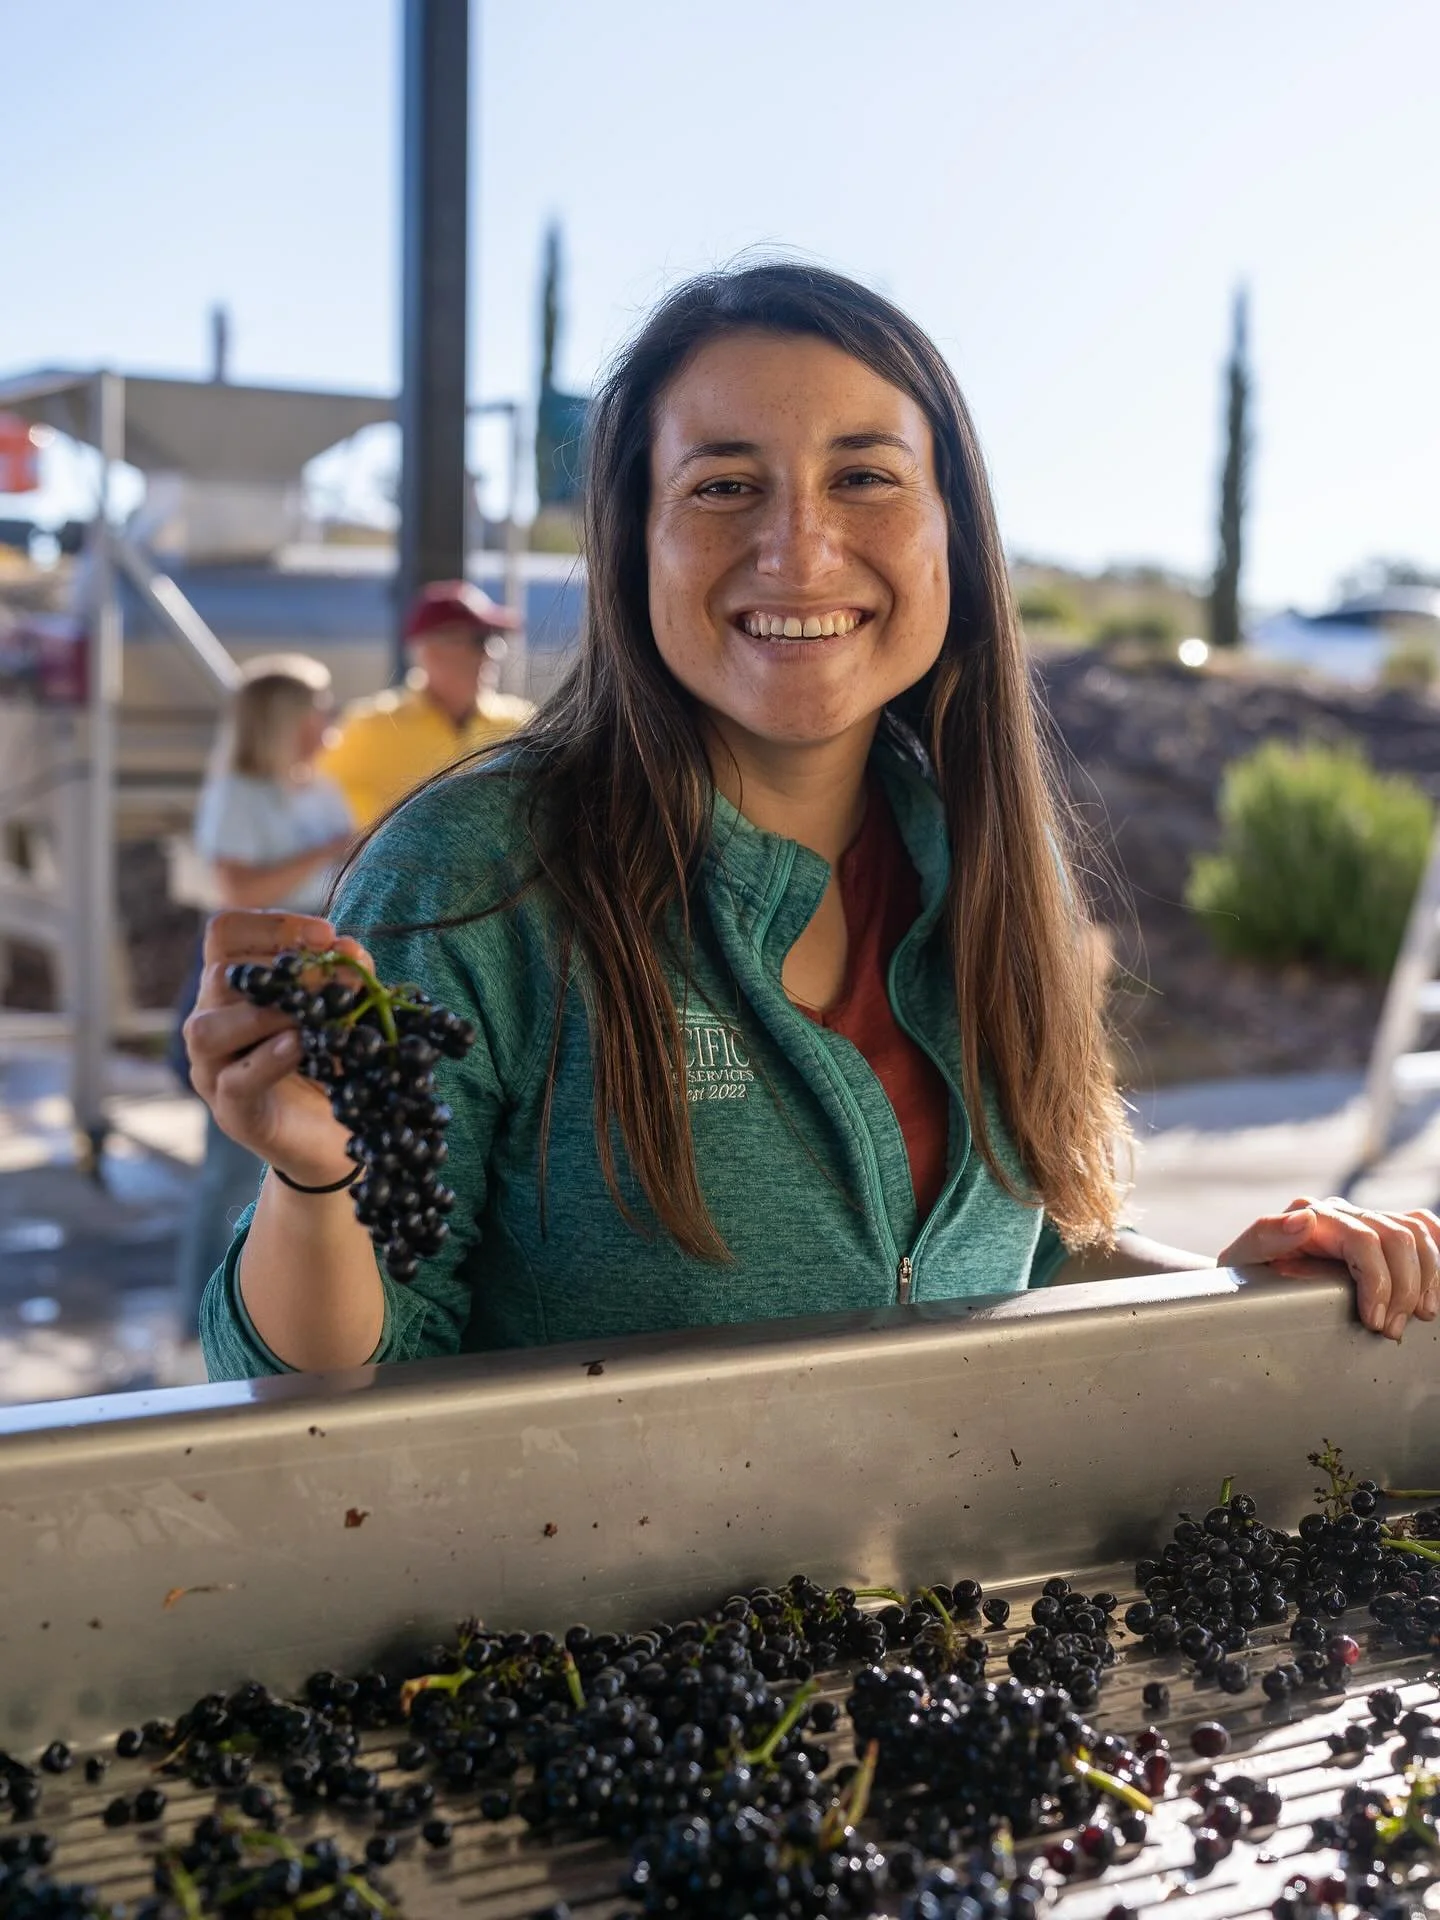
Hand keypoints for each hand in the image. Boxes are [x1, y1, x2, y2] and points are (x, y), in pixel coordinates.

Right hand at [183, 908, 369, 1186]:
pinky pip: (235, 1081)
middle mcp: (212, 1022)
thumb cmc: (332, 1062)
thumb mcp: (342, 1011)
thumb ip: (344, 977)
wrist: (336, 1137)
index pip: (224, 933)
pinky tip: (298, 1046)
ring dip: (263, 1014)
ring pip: (209, 1029)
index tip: (325, 934)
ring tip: (310, 1014)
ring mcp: (214, 1069)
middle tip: (335, 978)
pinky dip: (267, 1060)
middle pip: (219, 976)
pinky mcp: (232, 1112)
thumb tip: (348, 950)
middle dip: (282, 970)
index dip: (271, 924)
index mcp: (233, 988)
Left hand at [1216, 1196, 1439, 1340]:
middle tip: (1392, 1329)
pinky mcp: (1380, 1232)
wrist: (1247, 1277)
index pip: (1365, 1240)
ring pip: (1417, 1232)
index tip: (1376, 1321)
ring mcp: (1364, 1219)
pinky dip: (1436, 1252)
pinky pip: (1423, 1227)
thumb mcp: (1243, 1259)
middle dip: (1405, 1288)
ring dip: (1426, 1277)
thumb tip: (1304, 1219)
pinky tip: (1434, 1284)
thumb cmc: (1245, 1274)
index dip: (1380, 1281)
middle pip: (1398, 1238)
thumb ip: (1266, 1235)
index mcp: (1314, 1215)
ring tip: (1416, 1315)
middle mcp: (1342, 1212)